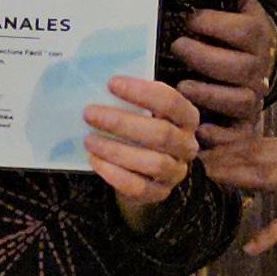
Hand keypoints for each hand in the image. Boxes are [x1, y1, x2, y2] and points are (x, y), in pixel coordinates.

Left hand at [84, 75, 200, 220]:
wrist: (144, 171)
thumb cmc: (141, 130)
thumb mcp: (144, 111)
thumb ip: (133, 99)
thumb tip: (99, 82)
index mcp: (187, 118)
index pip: (171, 102)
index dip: (142, 92)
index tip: (111, 83)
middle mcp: (187, 145)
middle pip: (161, 134)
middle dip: (122, 123)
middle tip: (89, 113)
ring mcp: (176, 172)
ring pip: (153, 163)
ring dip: (116, 150)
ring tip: (89, 140)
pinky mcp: (159, 193)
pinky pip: (139, 187)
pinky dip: (114, 174)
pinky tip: (94, 160)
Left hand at [174, 0, 276, 140]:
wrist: (246, 71)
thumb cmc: (227, 36)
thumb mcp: (232, 6)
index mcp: (258, 37)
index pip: (245, 31)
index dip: (216, 25)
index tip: (189, 19)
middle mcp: (260, 69)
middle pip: (240, 67)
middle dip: (206, 58)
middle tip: (177, 48)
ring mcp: (254, 99)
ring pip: (241, 101)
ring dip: (209, 94)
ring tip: (182, 86)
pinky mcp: (244, 127)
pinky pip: (239, 137)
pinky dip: (219, 135)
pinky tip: (197, 128)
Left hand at [203, 131, 276, 255]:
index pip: (261, 144)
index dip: (232, 145)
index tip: (207, 144)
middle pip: (251, 154)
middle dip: (220, 157)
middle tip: (189, 157)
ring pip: (261, 174)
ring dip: (231, 176)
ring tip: (203, 181)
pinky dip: (270, 234)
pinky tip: (252, 248)